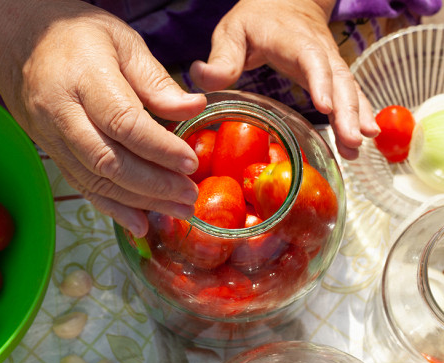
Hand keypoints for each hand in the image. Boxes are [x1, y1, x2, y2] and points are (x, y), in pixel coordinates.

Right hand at [0, 0, 206, 236]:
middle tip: (190, 197)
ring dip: (140, 202)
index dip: (159, 148)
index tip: (191, 163)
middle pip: (109, 161)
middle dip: (154, 185)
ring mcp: (51, 138)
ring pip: (96, 181)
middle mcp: (61, 113)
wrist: (16, 41)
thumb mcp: (122, 41)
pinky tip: (139, 223)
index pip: (124, 122)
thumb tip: (193, 109)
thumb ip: (155, 80)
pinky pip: (82, 187)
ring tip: (178, 211)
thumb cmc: (76, 34)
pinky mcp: (51, 153)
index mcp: (83, 77)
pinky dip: (112, 208)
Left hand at [189, 0, 379, 159]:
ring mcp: (329, 63)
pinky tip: (362, 140)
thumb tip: (201, 77)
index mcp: (293, 41)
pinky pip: (349, 94)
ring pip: (349, 89)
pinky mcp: (332, 75)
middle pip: (339, 80)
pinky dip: (358, 115)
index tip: (325, 108)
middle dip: (348, 111)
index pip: (312, 60)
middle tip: (352, 140)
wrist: (284, 0)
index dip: (320, 82)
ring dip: (357, 117)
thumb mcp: (232, 32)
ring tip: (358, 147)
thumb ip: (221, 58)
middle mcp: (319, 51)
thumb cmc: (255, 18)